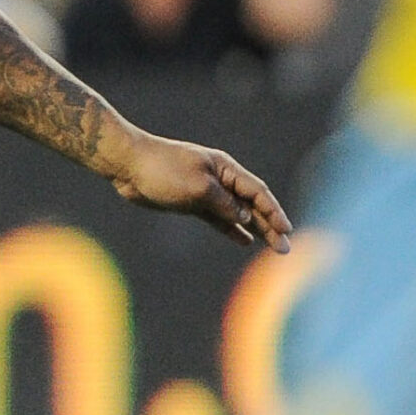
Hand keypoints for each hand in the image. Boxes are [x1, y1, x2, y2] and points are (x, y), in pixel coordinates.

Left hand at [107, 130, 293, 251]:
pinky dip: (232, 229)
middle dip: (271, 226)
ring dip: (256, 229)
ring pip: (238, 213)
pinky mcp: (191, 202)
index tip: (287, 230)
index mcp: (226, 169)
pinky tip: (245, 240)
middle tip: (286, 249)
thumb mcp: (198, 188)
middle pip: (252, 205)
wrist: (128, 165)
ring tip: (274, 247)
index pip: (258, 192)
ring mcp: (206, 192)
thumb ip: (224, 203)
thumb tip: (244, 216)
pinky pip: (219, 218)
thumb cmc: (162, 170)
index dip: (274, 212)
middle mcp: (220, 180)